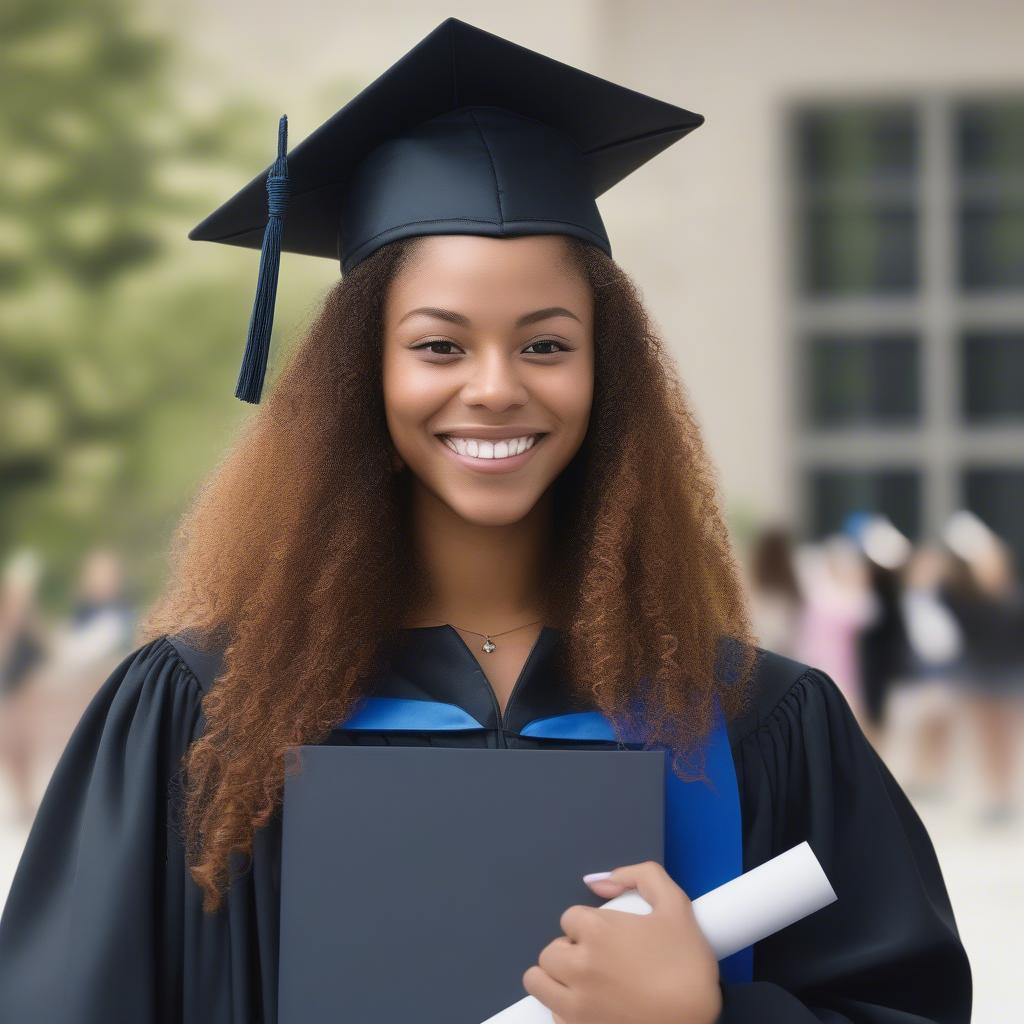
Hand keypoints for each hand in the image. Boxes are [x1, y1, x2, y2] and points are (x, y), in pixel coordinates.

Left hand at [522, 860, 720, 1023]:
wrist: (697, 1020)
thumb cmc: (688, 965)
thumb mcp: (675, 904)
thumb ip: (640, 876)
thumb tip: (597, 880)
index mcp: (596, 931)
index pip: (569, 918)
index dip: (589, 925)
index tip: (610, 938)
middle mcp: (578, 966)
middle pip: (550, 950)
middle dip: (570, 950)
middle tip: (599, 960)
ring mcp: (575, 1004)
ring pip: (538, 981)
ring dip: (555, 977)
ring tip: (584, 982)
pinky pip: (552, 1014)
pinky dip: (564, 1009)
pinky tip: (591, 1007)